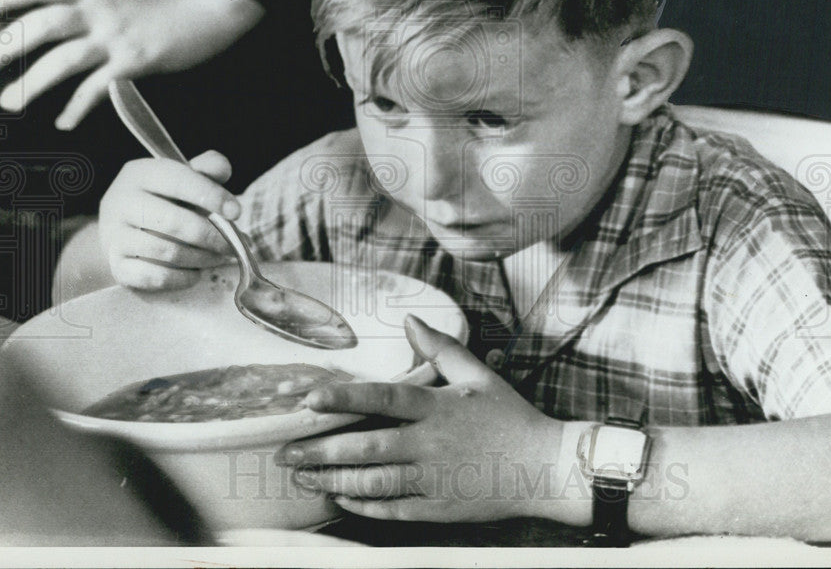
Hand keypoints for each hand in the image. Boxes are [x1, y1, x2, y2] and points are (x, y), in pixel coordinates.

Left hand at [0, 0, 263, 129]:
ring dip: (31, 84)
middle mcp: (98, 11)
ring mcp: (115, 38)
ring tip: (11, 101)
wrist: (215, 5)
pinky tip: (62, 122)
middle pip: (39, 27)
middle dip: (4, 46)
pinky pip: (97, 88)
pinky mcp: (133, 63)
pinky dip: (77, 107)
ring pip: (61, 62)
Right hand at [98, 150, 239, 290]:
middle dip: (211, 236)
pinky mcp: (117, 266)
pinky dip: (182, 277)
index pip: (178, 180)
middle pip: (173, 221)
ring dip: (201, 258)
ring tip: (219, 257)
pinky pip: (155, 277)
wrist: (123, 229)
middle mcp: (121, 202)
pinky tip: (195, 272)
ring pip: (166, 251)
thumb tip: (222, 169)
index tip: (236, 212)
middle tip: (234, 245)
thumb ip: (206, 170)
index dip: (210, 195)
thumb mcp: (182, 178)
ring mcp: (114, 236)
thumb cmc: (163, 200)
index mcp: (140, 174)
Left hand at [278, 316, 563, 522]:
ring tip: (304, 475)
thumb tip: (410, 321)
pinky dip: (363, 506)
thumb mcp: (478, 376)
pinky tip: (341, 498)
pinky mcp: (438, 508)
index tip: (309, 400)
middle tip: (286, 451)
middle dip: (321, 450)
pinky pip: (391, 510)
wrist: (545, 468)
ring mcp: (433, 480)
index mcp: (438, 408)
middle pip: (367, 447)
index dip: (343, 399)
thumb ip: (441, 348)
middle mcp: (430, 444)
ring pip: (373, 482)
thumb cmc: (511, 418)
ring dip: (334, 480)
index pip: (383, 399)